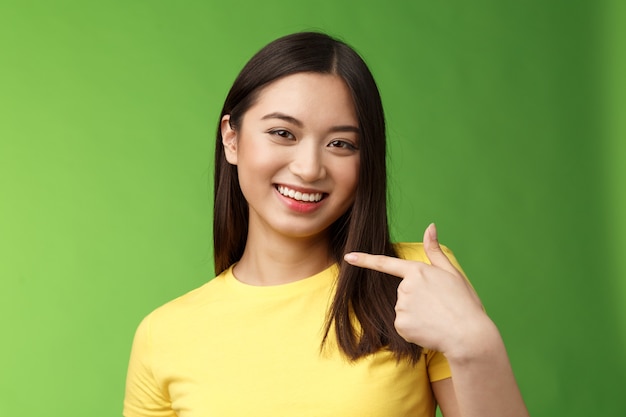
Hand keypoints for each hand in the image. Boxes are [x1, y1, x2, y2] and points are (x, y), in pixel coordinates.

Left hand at [343, 223, 489, 355]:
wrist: (469, 336)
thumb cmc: (464, 303)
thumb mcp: (452, 273)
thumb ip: (435, 250)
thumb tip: (430, 226)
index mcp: (418, 271)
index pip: (386, 263)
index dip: (364, 260)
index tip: (348, 257)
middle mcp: (406, 287)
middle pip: (402, 292)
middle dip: (417, 299)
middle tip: (439, 306)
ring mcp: (401, 306)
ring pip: (402, 310)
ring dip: (416, 315)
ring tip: (436, 318)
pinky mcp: (401, 325)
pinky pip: (403, 325)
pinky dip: (414, 329)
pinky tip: (429, 329)